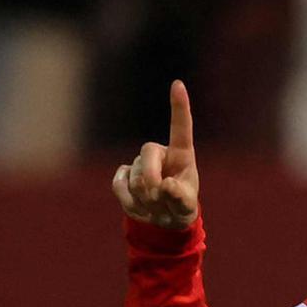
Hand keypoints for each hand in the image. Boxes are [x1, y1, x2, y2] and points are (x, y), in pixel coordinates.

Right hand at [112, 80, 198, 228]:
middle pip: (147, 152)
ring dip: (146, 200)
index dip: (179, 107)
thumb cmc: (180, 207)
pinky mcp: (123, 176)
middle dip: (151, 178)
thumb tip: (165, 186)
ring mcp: (138, 164)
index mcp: (181, 155)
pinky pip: (119, 186)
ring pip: (135, 178)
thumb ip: (180, 198)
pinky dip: (131, 203)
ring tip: (157, 207)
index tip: (179, 84)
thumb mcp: (186, 207)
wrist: (163, 222)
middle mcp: (159, 154)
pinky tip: (140, 206)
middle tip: (160, 199)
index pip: (181, 128)